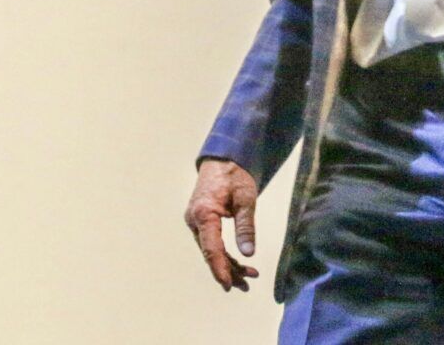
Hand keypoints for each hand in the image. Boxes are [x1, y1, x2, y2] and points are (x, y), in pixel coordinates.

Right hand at [184, 159, 259, 291]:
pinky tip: (239, 262)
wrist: (222, 158)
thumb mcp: (246, 197)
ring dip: (228, 263)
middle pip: (210, 253)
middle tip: (248, 283)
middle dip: (229, 269)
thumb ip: (245, 225)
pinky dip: (224, 252)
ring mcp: (196, 221)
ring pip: (211, 249)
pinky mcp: (201, 221)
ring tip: (248, 276)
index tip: (229, 284)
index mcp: (203, 213)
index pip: (211, 248)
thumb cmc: (234, 174)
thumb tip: (248, 253)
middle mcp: (195, 219)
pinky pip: (211, 242)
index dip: (220, 268)